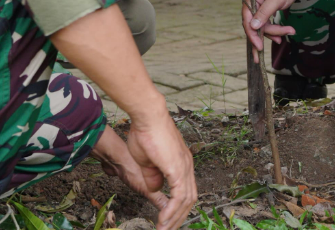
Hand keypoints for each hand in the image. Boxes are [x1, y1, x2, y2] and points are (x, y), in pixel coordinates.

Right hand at [124, 111, 196, 229]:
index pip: (185, 191)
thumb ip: (153, 176)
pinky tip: (164, 221)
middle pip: (189, 199)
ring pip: (186, 201)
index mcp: (182, 163)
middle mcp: (187, 165)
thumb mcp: (146, 161)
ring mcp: (185, 166)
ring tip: (164, 229)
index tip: (168, 220)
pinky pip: (179, 197)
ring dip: (175, 218)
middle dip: (179, 218)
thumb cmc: (144, 132)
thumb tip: (156, 188)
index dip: (178, 208)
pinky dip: (172, 211)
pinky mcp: (178, 168)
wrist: (147, 116)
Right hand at [240, 0, 301, 61]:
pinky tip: (283, 33)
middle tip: (280, 41)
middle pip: (255, 25)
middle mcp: (251, 4)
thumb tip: (253, 27)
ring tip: (289, 31)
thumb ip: (264, 13)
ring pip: (263, 26)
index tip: (259, 47)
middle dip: (268, 34)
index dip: (253, 35)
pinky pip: (267, 24)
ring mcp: (257, 8)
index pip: (247, 20)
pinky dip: (275, 29)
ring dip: (275, 31)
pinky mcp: (264, 11)